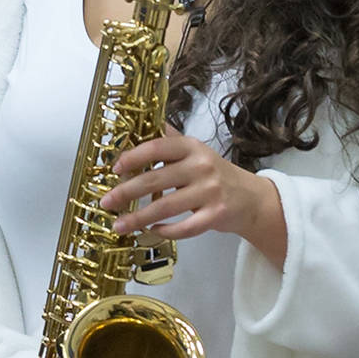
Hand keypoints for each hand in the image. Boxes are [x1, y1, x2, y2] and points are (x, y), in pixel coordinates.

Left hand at [103, 132, 275, 244]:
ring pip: (165, 207)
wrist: (252, 198)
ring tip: (119, 225)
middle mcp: (201, 166)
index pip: (158, 147)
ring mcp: (210, 192)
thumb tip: (137, 125)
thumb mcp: (195, 151)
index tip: (115, 168)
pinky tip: (152, 232)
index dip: (133, 157)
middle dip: (126, 192)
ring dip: (138, 218)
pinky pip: (184, 228)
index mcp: (192, 147)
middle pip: (156, 179)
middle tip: (106, 202)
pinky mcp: (215, 216)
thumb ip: (169, 141)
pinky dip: (165, 231)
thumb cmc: (216, 174)